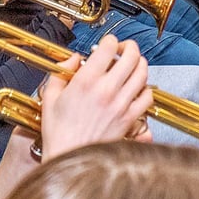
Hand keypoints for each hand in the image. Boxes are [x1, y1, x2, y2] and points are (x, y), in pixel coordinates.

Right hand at [38, 35, 152, 160]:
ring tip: (132, 66)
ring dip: (139, 64)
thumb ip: (61, 71)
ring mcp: (121, 104)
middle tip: (124, 49)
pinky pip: (147, 96)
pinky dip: (145, 89)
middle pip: (132, 56)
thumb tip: (74, 58)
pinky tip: (136, 89)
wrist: (68, 157)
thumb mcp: (50, 97)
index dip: (110, 41)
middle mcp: (107, 90)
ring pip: (143, 73)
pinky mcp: (130, 118)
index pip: (109, 47)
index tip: (107, 44)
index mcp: (86, 81)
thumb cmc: (58, 132)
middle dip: (129, 47)